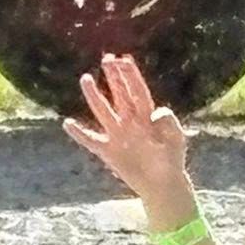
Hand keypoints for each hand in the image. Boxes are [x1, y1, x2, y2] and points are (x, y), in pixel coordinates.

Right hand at [64, 54, 191, 215]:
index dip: (130, 75)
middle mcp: (130, 122)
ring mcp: (117, 135)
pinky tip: (67, 124)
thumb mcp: (176, 139)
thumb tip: (154, 112)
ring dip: (94, 96)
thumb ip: (168, 122)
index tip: (123, 60)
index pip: (137, 90)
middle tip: (107, 59)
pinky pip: (90, 140)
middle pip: (120, 94)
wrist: (161, 185)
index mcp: (147, 116)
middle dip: (114, 76)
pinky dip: (79, 133)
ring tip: (86, 78)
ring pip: (103, 111)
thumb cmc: (172, 161)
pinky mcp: (108, 152)